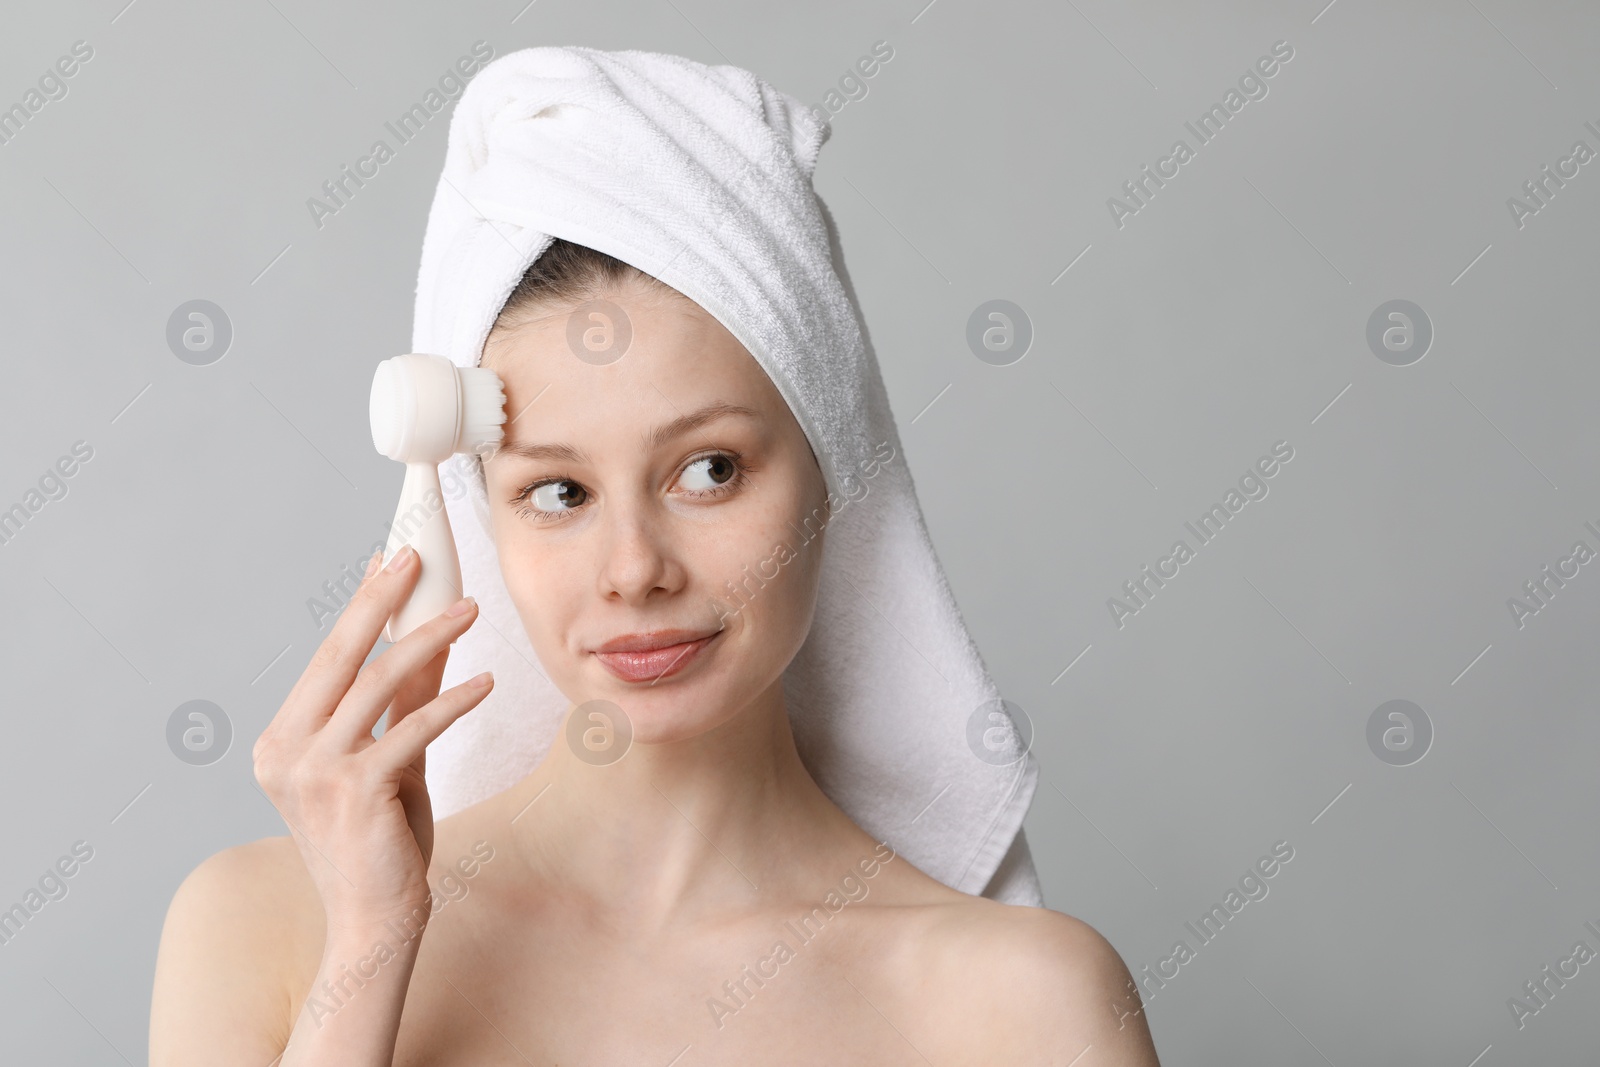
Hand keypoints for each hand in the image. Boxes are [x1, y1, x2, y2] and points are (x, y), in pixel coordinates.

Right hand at [252, 545, 492, 934]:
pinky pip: (411, 728)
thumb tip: (432, 637)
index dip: (360, 605)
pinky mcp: (355, 790)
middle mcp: (284, 752)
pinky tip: (486, 682)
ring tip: (469, 610)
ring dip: (428, 639)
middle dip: (380, 598)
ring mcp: (313, 771)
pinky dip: (452, 701)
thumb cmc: (381, 843)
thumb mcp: (392, 760)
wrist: (374, 921)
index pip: (325, 659)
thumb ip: (404, 703)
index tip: (387, 559)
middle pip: (339, 656)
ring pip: (376, 683)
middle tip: (416, 554)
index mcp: (280, 742)